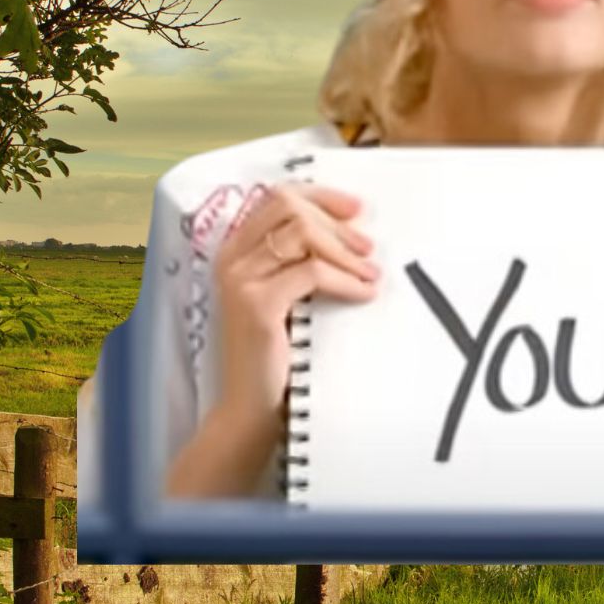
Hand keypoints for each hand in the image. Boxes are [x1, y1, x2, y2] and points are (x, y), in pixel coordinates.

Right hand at [211, 182, 378, 402]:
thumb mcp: (287, 297)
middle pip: (288, 206)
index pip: (276, 197)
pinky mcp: (257, 304)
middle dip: (334, 221)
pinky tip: (364, 293)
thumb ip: (300, 262)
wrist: (249, 407)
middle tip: (367, 247)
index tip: (355, 208)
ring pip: (302, 234)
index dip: (320, 196)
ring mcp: (240, 279)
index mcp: (236, 251)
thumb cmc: (273, 353)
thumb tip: (352, 234)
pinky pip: (312, 272)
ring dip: (345, 251)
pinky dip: (346, 280)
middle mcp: (232, 258)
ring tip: (370, 273)